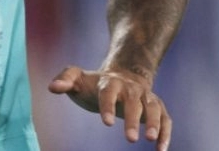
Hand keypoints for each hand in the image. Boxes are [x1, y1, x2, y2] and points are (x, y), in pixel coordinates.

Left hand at [49, 65, 170, 149]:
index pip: (108, 93)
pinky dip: (166, 132)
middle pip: (134, 102)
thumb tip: (51, 87)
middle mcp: (130, 88)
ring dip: (154, 123)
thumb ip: (64, 80)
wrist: (120, 76)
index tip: (106, 123)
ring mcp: (145, 97)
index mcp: (110, 82)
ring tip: (151, 140)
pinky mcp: (157, 106)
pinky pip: (166, 118)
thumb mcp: (77, 78)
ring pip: (154, 108)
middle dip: (133, 120)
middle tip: (130, 139)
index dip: (108, 106)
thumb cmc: (93, 84)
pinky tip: (161, 149)